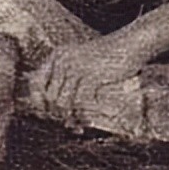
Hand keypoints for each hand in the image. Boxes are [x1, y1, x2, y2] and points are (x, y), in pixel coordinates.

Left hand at [27, 34, 146, 126]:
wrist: (131, 43)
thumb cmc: (109, 59)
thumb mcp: (83, 65)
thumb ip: (68, 83)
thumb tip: (56, 113)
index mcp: (58, 55)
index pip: (37, 83)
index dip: (40, 102)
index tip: (50, 115)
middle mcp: (63, 59)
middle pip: (50, 96)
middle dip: (58, 113)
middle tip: (69, 124)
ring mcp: (76, 66)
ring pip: (64, 101)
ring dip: (71, 116)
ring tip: (78, 126)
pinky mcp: (91, 73)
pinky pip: (81, 100)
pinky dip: (85, 112)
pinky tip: (88, 119)